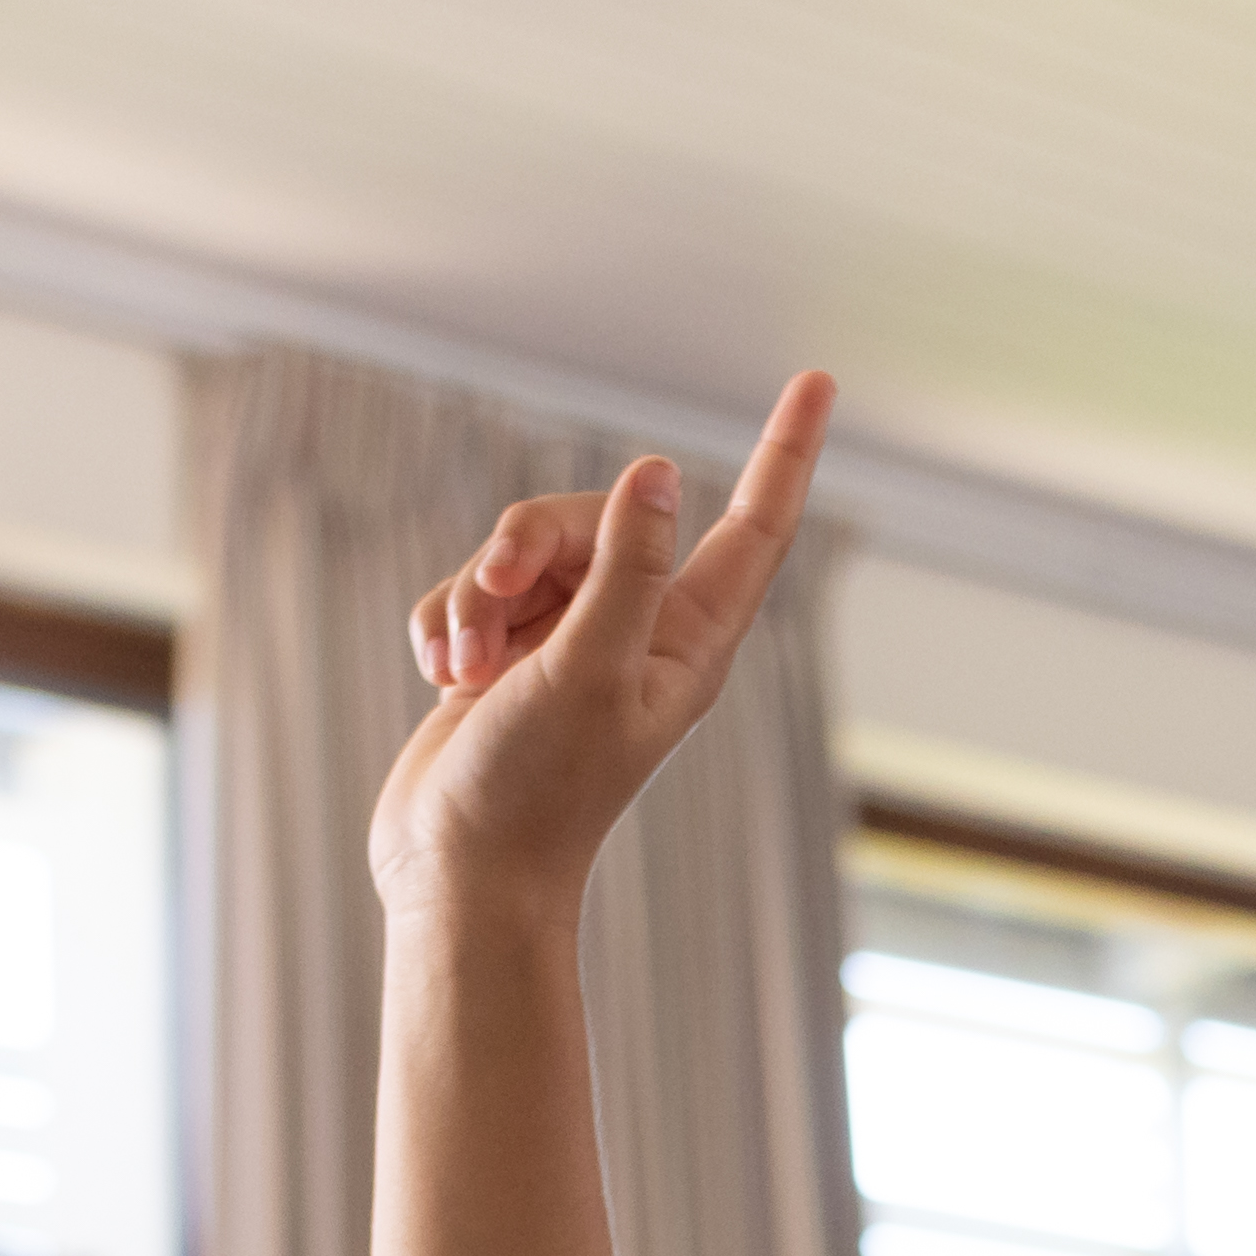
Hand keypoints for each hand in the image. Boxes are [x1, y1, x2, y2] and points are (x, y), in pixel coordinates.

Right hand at [368, 373, 831, 928]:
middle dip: (526, 543)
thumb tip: (657, 475)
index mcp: (689, 641)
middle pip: (595, 516)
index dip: (783, 452)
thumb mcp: (586, 666)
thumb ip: (624, 568)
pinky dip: (445, 626)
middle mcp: (636, 632)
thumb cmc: (536, 790)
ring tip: (462, 671)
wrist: (457, 875)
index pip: (753, 526)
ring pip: (518, 551)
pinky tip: (438, 680)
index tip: (817, 380)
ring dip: (474, 599)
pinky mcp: (504, 656)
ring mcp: (567, 642)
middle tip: (494, 600)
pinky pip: (470, 592)